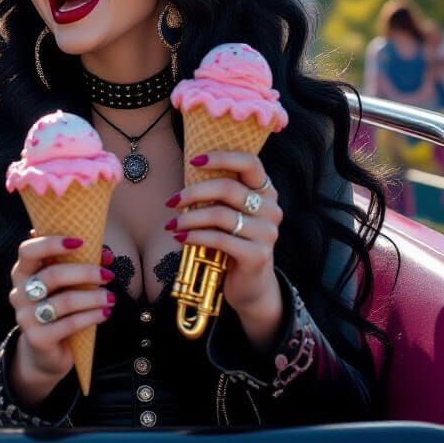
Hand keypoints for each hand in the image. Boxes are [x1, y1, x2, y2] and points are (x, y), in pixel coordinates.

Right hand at [7, 234, 113, 404]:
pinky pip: (69, 324)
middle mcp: (18, 293)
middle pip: (52, 275)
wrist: (46, 351)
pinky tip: (104, 313)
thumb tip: (106, 254)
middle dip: (84, 272)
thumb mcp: (65, 285)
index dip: (51, 243)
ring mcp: (25, 317)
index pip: (28, 251)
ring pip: (64, 301)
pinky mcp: (38, 338)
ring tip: (111, 298)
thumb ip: (80, 265)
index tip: (80, 241)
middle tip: (107, 275)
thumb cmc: (59, 308)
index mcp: (22, 273)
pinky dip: (91, 317)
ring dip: (92, 297)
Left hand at [166, 151, 283, 344]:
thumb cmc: (231, 241)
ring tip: (171, 224)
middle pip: (228, 188)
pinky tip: (180, 237)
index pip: (250, 162)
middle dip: (193, 192)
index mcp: (266, 191)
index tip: (193, 161)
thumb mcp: (226, 212)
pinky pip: (219, 239)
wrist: (249, 284)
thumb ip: (217, 192)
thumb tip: (186, 169)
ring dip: (189, 218)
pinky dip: (194, 236)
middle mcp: (271, 208)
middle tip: (171, 201)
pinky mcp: (258, 254)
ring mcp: (268, 232)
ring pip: (220, 214)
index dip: (221, 158)